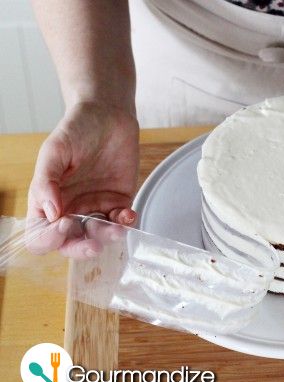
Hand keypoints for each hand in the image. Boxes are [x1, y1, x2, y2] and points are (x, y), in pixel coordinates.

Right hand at [27, 101, 138, 256]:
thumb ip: (47, 181)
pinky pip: (121, 222)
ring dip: (107, 237)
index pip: (40, 235)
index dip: (50, 238)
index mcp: (47, 201)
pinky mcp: (119, 202)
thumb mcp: (54, 151)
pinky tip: (128, 213)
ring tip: (117, 225)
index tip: (63, 223)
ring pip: (98, 236)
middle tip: (92, 244)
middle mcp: (70, 209)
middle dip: (81, 249)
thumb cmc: (76, 129)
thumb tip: (50, 213)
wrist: (108, 115)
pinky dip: (126, 223)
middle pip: (70, 244)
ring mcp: (96, 207)